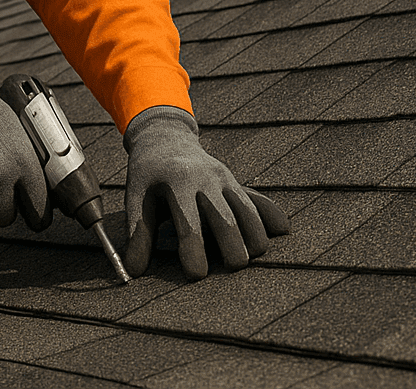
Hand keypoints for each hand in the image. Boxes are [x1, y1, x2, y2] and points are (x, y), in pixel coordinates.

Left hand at [123, 105, 288, 277]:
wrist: (166, 139)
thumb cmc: (148, 175)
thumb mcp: (136, 197)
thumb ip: (138, 233)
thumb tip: (133, 270)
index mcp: (177, 182)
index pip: (188, 221)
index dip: (193, 249)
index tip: (196, 275)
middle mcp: (205, 178)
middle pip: (225, 218)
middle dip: (231, 245)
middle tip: (234, 268)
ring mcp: (224, 179)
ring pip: (246, 209)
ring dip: (253, 235)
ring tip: (252, 257)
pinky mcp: (235, 182)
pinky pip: (256, 200)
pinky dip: (269, 215)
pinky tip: (282, 230)